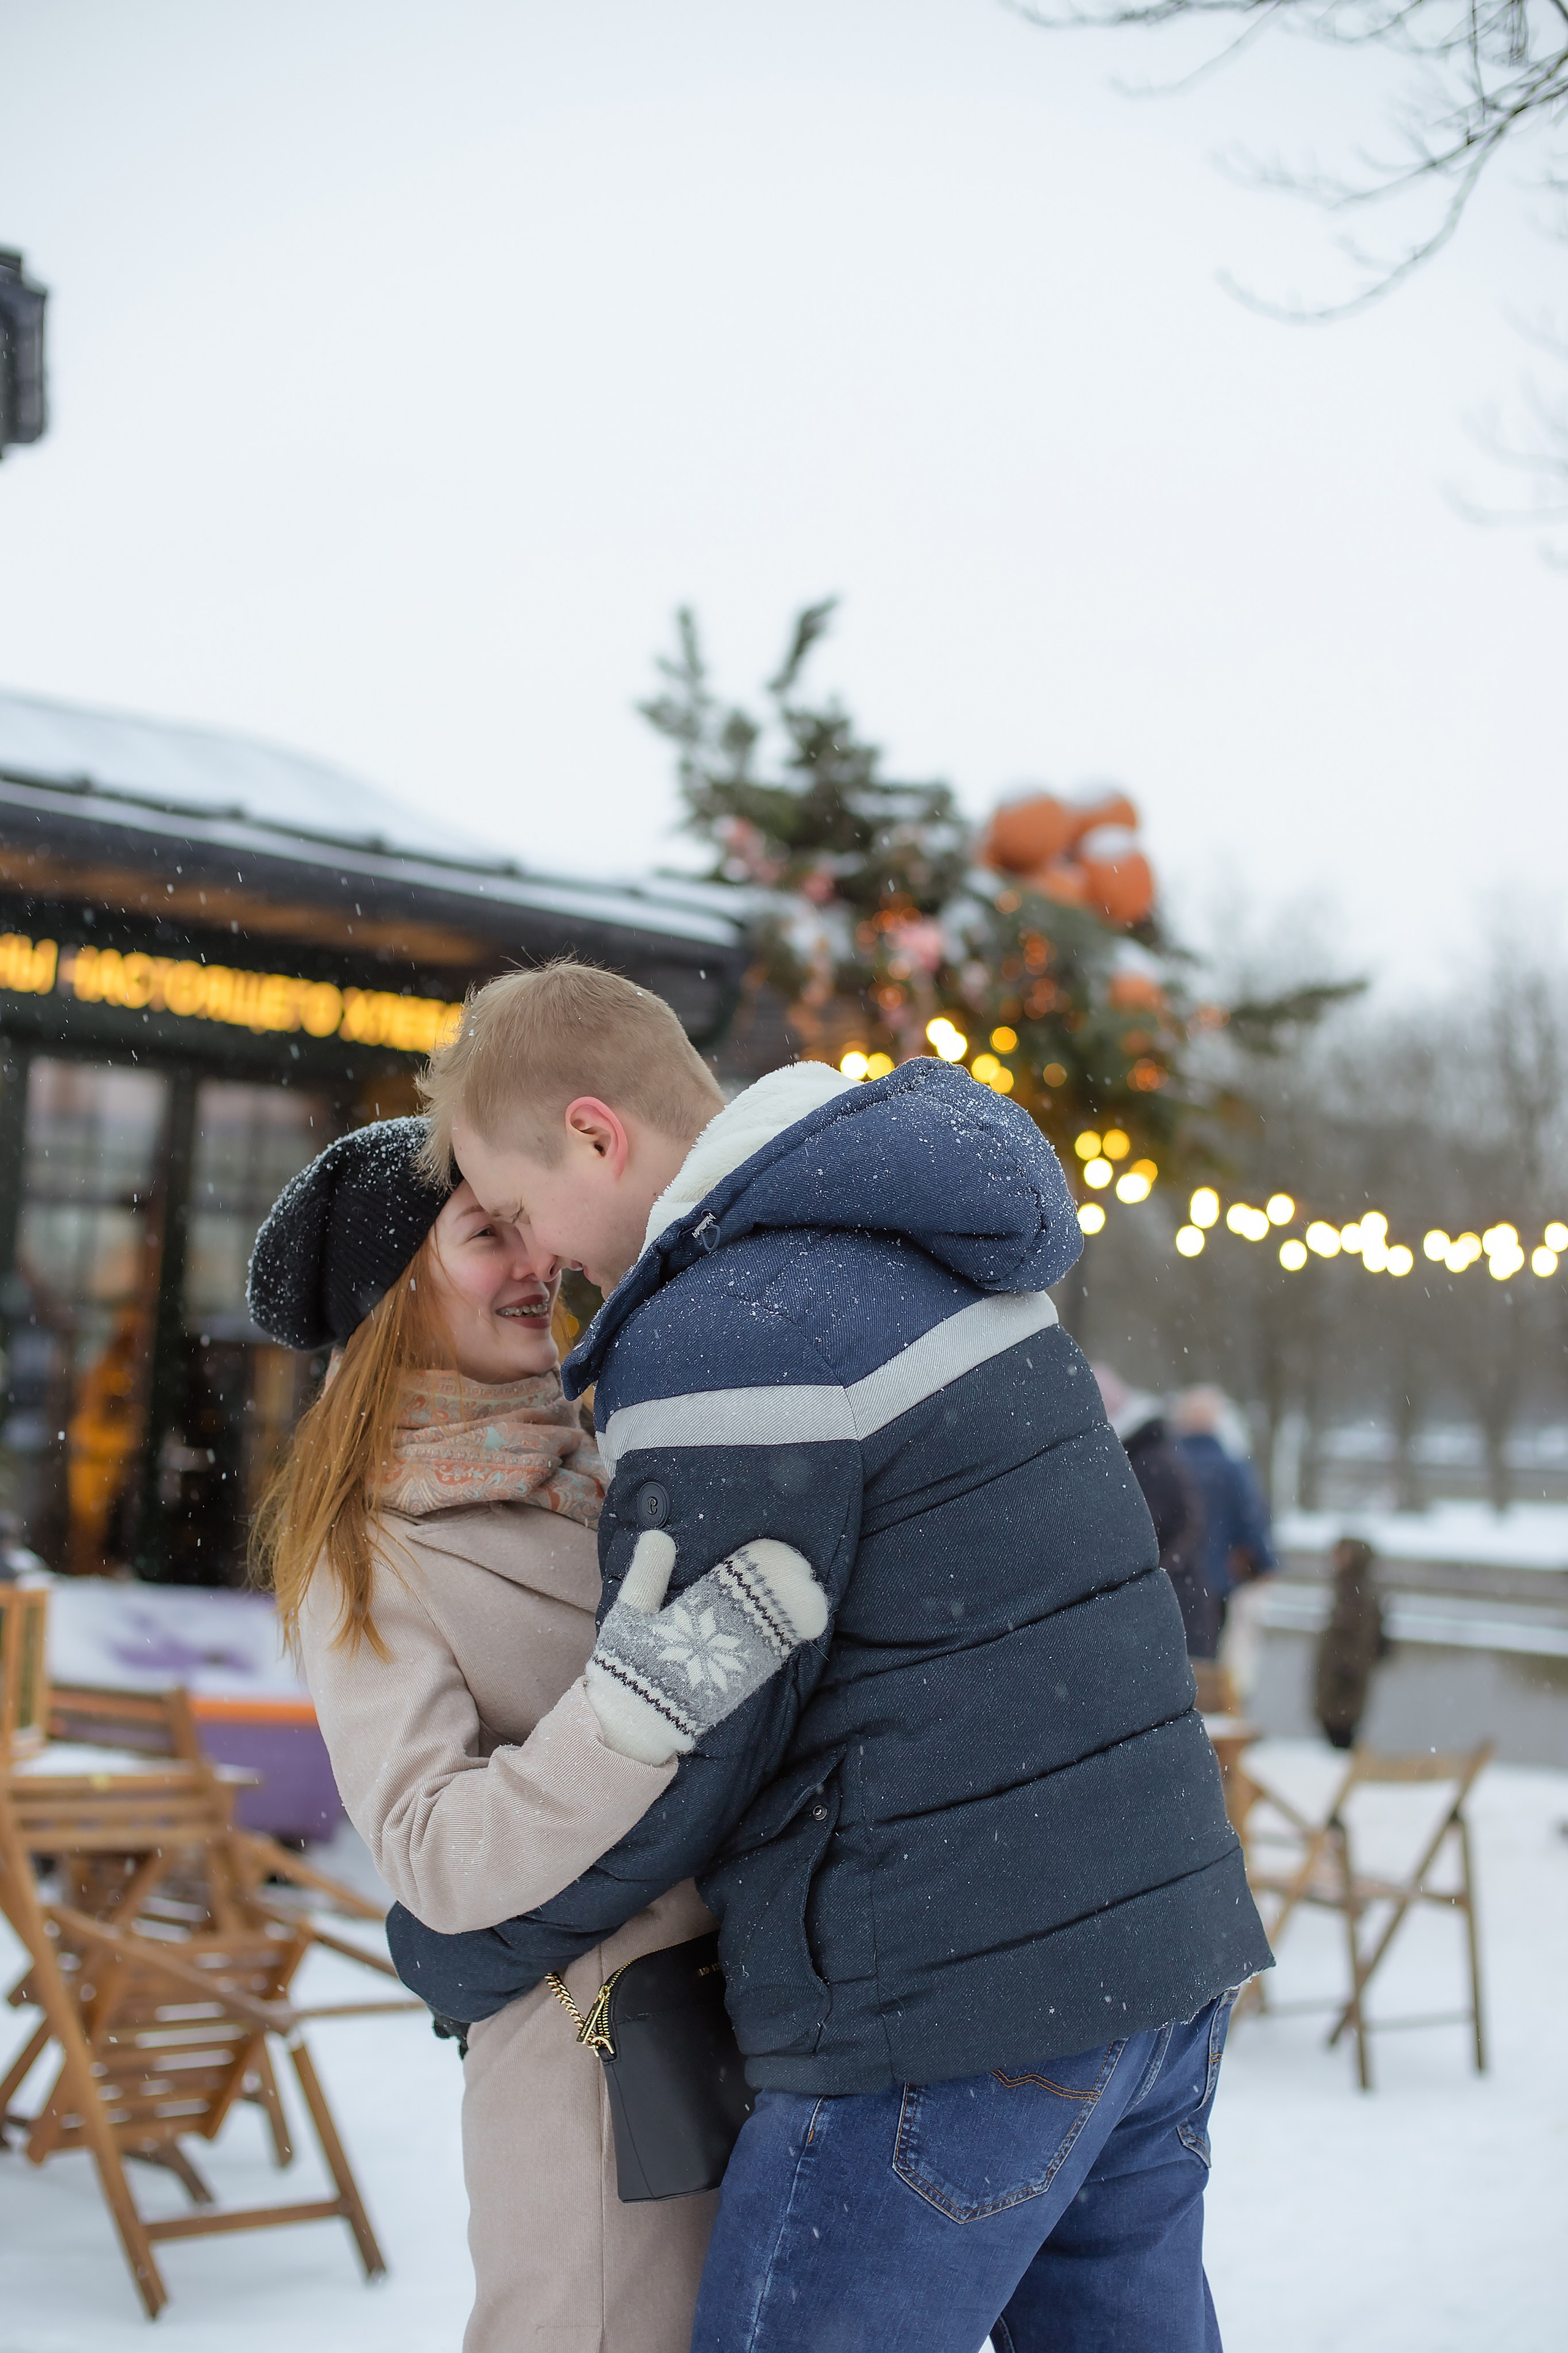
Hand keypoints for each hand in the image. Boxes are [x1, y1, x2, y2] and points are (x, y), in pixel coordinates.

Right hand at [583, 1529, 827, 1765]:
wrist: (633, 1727)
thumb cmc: (626, 1667)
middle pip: (757, 1606)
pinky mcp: (737, 1689)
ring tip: (810, 1593)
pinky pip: (769, 1661)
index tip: (772, 1551)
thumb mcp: (627, 1617)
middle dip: (781, 1587)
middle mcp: (714, 1640)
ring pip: (770, 1633)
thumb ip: (646, 1575)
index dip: (754, 1566)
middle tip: (801, 1570)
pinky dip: (787, 1641)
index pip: (728, 1583)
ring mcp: (729, 1666)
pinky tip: (803, 1628)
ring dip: (791, 1613)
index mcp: (686, 1616)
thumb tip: (659, 1534)